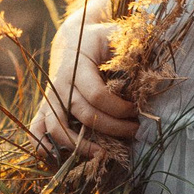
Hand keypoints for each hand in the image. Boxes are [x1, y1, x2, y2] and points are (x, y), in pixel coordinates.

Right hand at [29, 8, 139, 154]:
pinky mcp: (46, 107)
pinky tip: (60, 159)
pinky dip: (43, 145)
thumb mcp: (115, 35)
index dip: (118, 108)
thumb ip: (132, 45)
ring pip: (57, 127)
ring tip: (103, 155)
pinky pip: (38, 128)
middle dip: (112, 127)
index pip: (96, 95)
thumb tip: (155, 53)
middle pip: (84, 114)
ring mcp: (51, 97)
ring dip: (80, 145)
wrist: (73, 39)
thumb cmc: (100, 40)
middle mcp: (61, 83)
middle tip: (134, 131)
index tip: (136, 110)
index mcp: (78, 65)